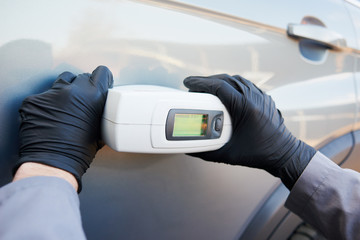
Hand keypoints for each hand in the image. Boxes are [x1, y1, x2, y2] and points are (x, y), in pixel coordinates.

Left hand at [15, 66, 112, 191]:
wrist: (52, 164)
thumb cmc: (78, 152)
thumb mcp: (100, 130)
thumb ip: (101, 112)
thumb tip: (100, 108)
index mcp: (93, 96)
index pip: (101, 72)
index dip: (102, 79)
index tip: (100, 82)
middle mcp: (73, 91)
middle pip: (80, 77)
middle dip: (83, 87)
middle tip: (81, 102)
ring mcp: (51, 94)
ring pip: (61, 83)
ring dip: (65, 92)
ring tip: (64, 108)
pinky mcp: (33, 101)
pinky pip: (43, 96)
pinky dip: (47, 105)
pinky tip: (49, 118)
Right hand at [184, 74, 315, 189]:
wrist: (283, 154)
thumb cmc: (258, 154)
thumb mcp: (228, 155)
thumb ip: (206, 152)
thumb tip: (189, 149)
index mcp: (245, 107)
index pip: (219, 87)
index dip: (200, 83)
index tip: (188, 83)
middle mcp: (254, 98)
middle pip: (226, 79)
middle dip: (207, 80)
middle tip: (193, 86)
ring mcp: (261, 96)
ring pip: (237, 80)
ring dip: (220, 81)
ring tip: (207, 87)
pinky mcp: (265, 99)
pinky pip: (246, 84)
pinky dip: (232, 85)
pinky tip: (225, 91)